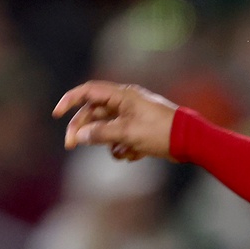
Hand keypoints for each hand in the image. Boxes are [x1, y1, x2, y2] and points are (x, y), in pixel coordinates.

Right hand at [53, 81, 178, 160]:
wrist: (192, 141)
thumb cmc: (161, 132)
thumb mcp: (127, 133)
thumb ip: (100, 134)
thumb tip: (78, 136)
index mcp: (122, 96)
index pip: (88, 92)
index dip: (70, 101)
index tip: (57, 114)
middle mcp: (127, 102)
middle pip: (94, 113)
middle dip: (84, 130)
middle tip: (71, 146)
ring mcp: (134, 116)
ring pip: (109, 128)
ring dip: (108, 143)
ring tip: (119, 154)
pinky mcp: (142, 130)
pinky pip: (123, 138)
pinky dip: (123, 148)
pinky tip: (132, 157)